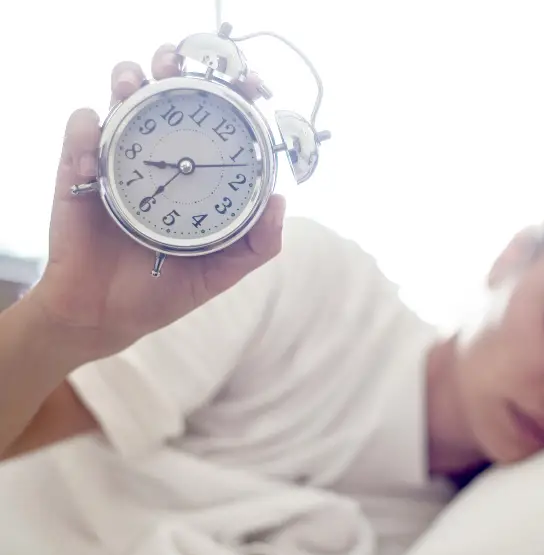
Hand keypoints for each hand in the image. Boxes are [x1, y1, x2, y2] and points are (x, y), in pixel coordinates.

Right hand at [29, 44, 281, 362]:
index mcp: (195, 173)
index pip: (213, 118)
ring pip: (120, 97)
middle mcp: (159, 157)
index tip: (248, 82)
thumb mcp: (220, 271)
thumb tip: (282, 200)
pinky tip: (98, 141)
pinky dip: (87, 127)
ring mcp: (118, 160)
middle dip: (171, 65)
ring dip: (128, 81)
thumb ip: (256, 243)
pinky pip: (80, 133)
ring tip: (134, 86)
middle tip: (178, 67)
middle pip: (164, 91)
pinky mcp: (77, 172)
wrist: (106, 316)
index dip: (231, 91)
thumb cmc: (165, 290)